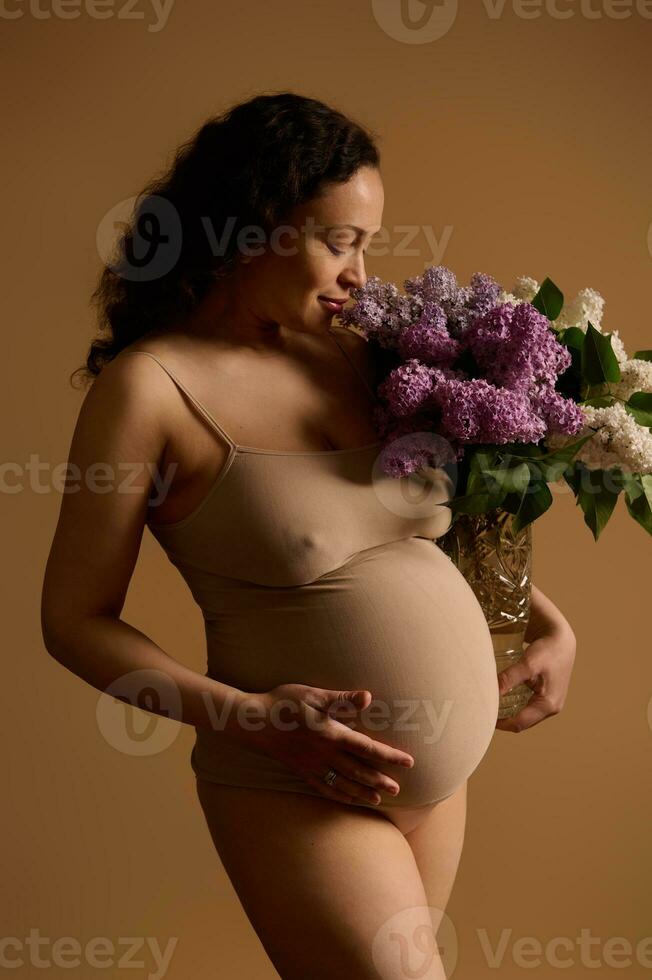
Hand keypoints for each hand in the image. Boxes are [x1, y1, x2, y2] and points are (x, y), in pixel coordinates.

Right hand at [228, 683, 414, 805]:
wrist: (252, 722)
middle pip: (358, 771)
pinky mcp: (301, 771)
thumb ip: (342, 698)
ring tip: (378, 799)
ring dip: (362, 792)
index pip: (367, 748)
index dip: (389, 756)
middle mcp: (324, 754)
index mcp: (331, 734)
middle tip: (398, 789)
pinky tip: (349, 799)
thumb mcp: (313, 695)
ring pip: (343, 783)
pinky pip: (324, 788)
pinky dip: (340, 796)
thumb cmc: (284, 703)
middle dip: (379, 780)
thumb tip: (368, 697)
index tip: (408, 762)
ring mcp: (312, 765)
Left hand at [495, 622, 576, 732]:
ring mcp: (551, 703)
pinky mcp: (547, 695)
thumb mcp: (527, 664)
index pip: (520, 723)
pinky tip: (504, 698)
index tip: (484, 716)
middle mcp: (552, 708)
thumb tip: (491, 694)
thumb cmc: (547, 650)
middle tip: (485, 712)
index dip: (500, 723)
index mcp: (548, 705)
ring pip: (525, 715)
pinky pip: (529, 707)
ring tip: (492, 706)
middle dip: (504, 720)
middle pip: (523, 722)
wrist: (562, 639)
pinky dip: (516, 706)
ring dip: (509, 713)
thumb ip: (509, 679)